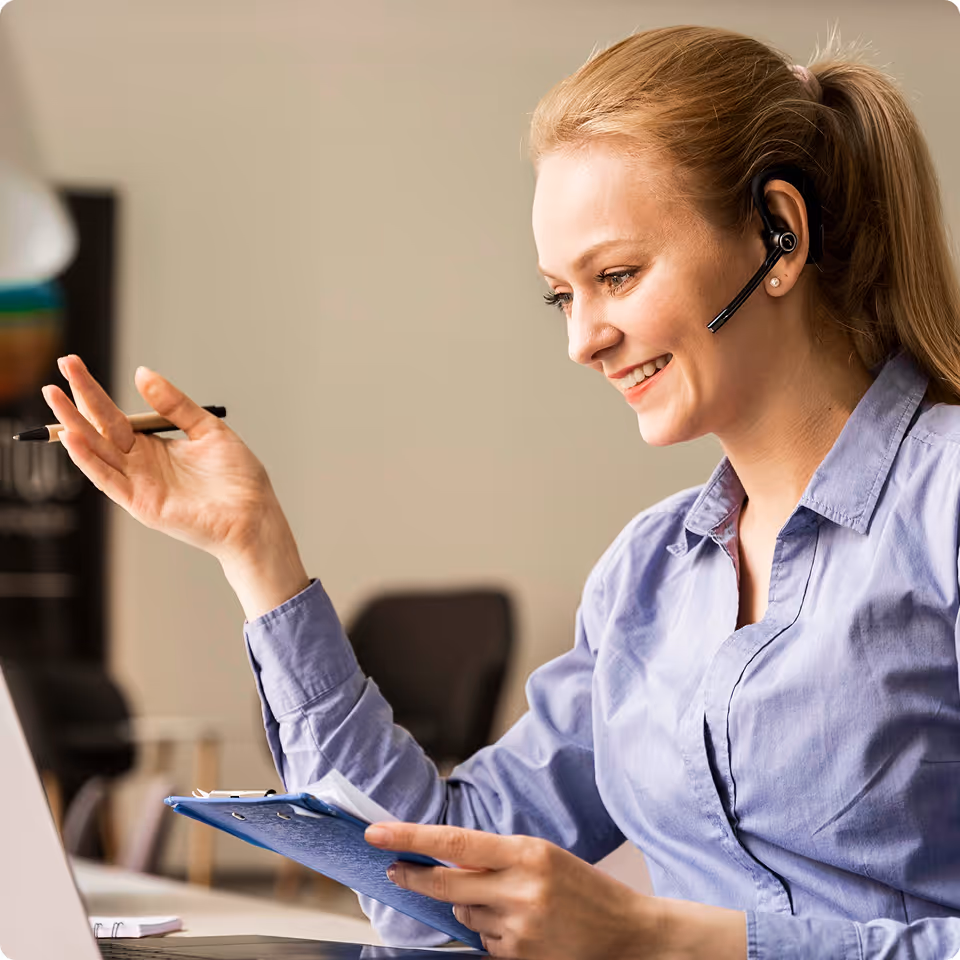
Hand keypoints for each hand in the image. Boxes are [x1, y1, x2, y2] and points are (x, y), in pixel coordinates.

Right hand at [44, 355, 309, 618]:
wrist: (255, 514)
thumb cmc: (238, 478)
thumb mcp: (208, 430)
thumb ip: (175, 405)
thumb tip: (141, 373)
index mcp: (154, 446)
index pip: (114, 414)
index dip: (93, 390)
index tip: (73, 362)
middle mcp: (140, 465)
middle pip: (99, 428)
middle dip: (77, 399)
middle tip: (59, 367)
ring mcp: (138, 485)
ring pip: (97, 451)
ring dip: (73, 424)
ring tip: (54, 396)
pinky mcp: (141, 504)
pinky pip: (109, 479)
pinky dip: (89, 459)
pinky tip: (73, 437)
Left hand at [365, 823, 746, 959]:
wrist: (628, 934)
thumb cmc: (584, 887)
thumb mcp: (543, 856)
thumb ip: (496, 857)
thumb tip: (445, 858)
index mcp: (527, 852)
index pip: (454, 841)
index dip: (410, 837)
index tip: (378, 832)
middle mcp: (520, 889)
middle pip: (446, 883)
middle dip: (414, 875)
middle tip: (395, 869)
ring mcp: (519, 929)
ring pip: (464, 913)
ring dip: (470, 907)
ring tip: (511, 903)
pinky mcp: (520, 958)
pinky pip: (483, 942)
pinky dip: (490, 932)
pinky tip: (522, 927)